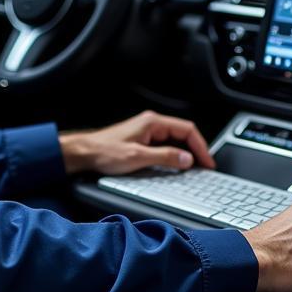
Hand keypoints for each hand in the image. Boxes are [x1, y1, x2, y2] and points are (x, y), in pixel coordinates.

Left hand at [59, 111, 215, 175]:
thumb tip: (187, 159)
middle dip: (196, 150)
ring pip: (175, 140)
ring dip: (186, 153)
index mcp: (153, 122)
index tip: (207, 162)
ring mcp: (147, 131)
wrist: (85, 153)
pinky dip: (175, 155)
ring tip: (194, 169)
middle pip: (183, 134)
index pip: (187, 129)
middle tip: (204, 167)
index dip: (201, 146)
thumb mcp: (138, 157)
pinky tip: (176, 166)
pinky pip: (166, 145)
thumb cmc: (105, 152)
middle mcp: (151, 124)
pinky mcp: (142, 140)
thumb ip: (165, 157)